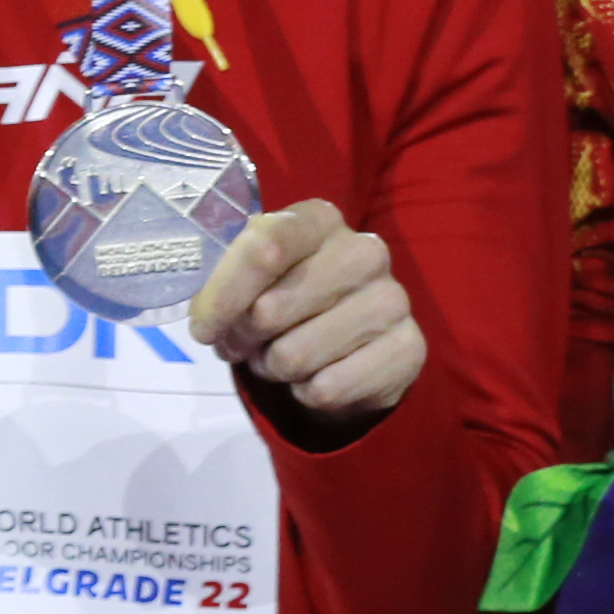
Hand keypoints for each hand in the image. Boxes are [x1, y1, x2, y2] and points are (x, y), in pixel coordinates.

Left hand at [198, 198, 424, 436]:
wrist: (350, 345)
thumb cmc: (287, 301)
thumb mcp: (252, 279)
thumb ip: (227, 284)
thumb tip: (209, 319)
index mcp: (320, 220)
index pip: (264, 248)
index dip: (223, 295)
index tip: (204, 328)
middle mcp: (365, 252)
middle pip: (271, 310)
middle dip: (243, 338)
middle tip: (246, 343)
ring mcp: (392, 300)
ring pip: (295, 356)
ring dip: (274, 368)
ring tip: (281, 357)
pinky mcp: (409, 350)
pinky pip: (328, 388)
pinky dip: (307, 392)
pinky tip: (317, 375)